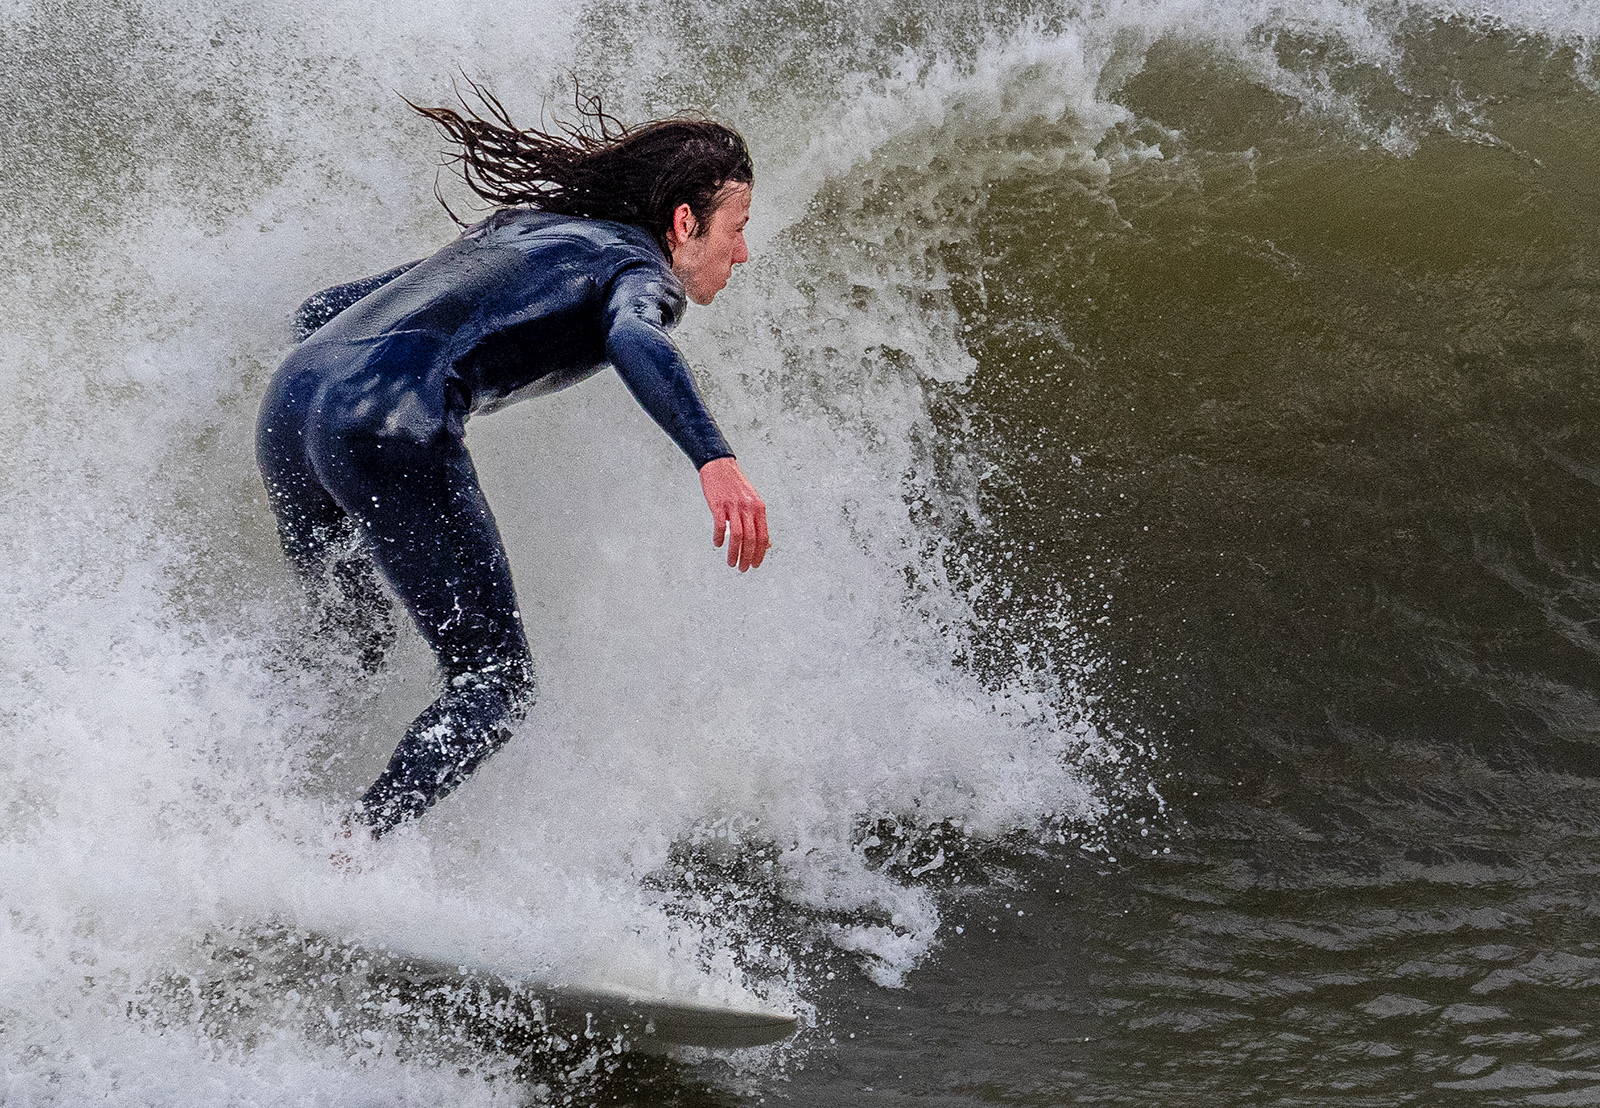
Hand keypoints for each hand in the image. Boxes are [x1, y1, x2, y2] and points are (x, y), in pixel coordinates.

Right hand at [699, 456, 768, 571]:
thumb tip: (766, 544)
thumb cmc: (736, 486)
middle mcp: (748, 508)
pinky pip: (720, 526)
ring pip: (737, 536)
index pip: (763, 536)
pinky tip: (717, 544)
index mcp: (759, 508)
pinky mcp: (719, 505)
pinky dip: (719, 538)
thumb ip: (759, 522)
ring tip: (731, 563)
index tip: (755, 565)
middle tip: (743, 569)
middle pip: (751, 539)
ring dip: (734, 553)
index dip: (760, 553)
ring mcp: (733, 506)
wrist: (720, 466)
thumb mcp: (753, 501)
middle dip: (747, 558)